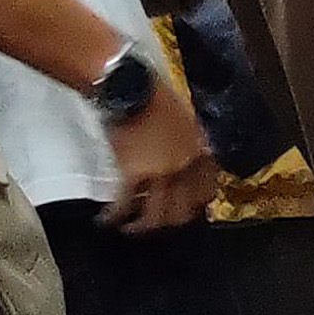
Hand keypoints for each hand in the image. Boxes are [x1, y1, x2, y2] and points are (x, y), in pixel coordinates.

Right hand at [104, 79, 217, 231]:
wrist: (129, 85)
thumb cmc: (155, 92)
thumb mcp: (184, 114)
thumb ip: (190, 139)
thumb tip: (192, 153)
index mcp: (198, 148)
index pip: (208, 184)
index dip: (202, 200)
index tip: (195, 207)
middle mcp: (182, 165)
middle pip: (183, 207)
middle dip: (173, 220)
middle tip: (161, 224)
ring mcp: (158, 172)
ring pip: (155, 213)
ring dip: (143, 226)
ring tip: (131, 229)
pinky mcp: (131, 173)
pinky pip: (124, 203)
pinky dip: (114, 215)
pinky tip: (105, 220)